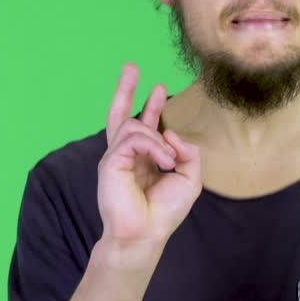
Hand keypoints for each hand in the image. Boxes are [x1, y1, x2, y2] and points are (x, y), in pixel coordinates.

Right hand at [97, 63, 201, 249]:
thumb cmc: (164, 212)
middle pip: (120, 114)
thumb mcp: (189, 178)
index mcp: (141, 159)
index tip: (158, 88)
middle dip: (125, 89)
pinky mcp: (110, 162)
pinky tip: (163, 162)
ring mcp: (115, 157)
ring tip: (168, 161)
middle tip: (131, 66)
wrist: (146, 234)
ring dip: (158, 139)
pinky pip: (133, 138)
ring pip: (134, 126)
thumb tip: (169, 131)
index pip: (141, 125)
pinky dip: (153, 146)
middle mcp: (125, 155)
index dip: (150, 105)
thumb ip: (187, 151)